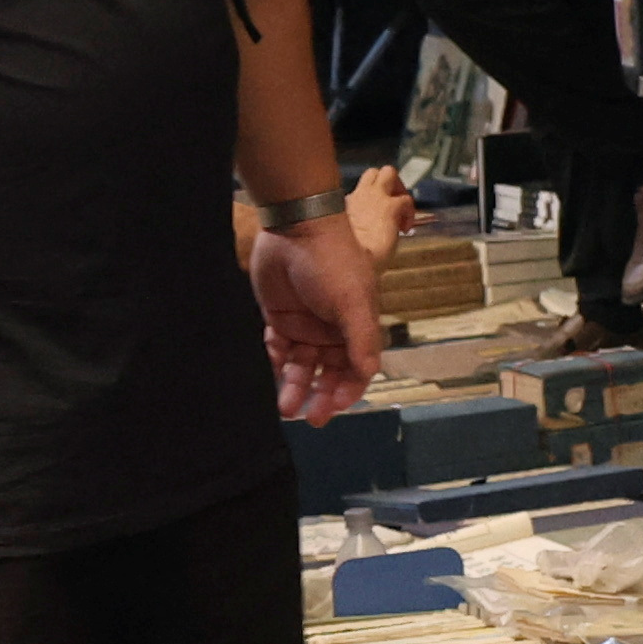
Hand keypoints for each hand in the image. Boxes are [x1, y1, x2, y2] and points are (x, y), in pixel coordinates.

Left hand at [247, 214, 385, 423]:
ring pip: (300, 365)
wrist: (296, 227)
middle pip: (327, 372)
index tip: (336, 408)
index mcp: (356, 327)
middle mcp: (332, 330)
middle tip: (310, 417)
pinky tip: (271, 372)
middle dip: (320, 395)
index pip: (356, 368)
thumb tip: (371, 374)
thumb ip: (362, 339)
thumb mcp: (353, 301)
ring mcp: (305, 325)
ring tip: (285, 407)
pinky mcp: (279, 317)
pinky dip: (274, 362)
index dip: (349, 390)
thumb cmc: (333, 263)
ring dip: (294, 386)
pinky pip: (276, 349)